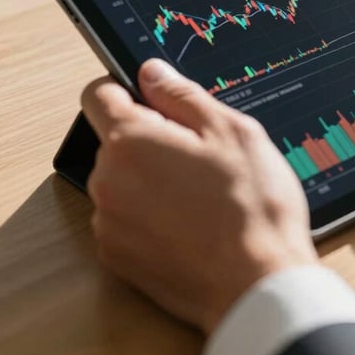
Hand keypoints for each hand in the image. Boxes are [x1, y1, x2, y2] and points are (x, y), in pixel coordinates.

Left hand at [82, 59, 317, 334]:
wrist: (257, 282)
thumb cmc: (251, 203)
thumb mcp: (230, 129)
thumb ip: (181, 94)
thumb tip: (151, 72)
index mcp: (130, 141)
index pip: (98, 94)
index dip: (128, 88)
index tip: (156, 99)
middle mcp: (107, 182)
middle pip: (115, 140)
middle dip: (151, 137)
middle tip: (202, 152)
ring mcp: (109, 224)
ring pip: (123, 180)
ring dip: (151, 177)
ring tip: (202, 191)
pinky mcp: (118, 258)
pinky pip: (126, 217)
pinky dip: (151, 213)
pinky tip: (192, 221)